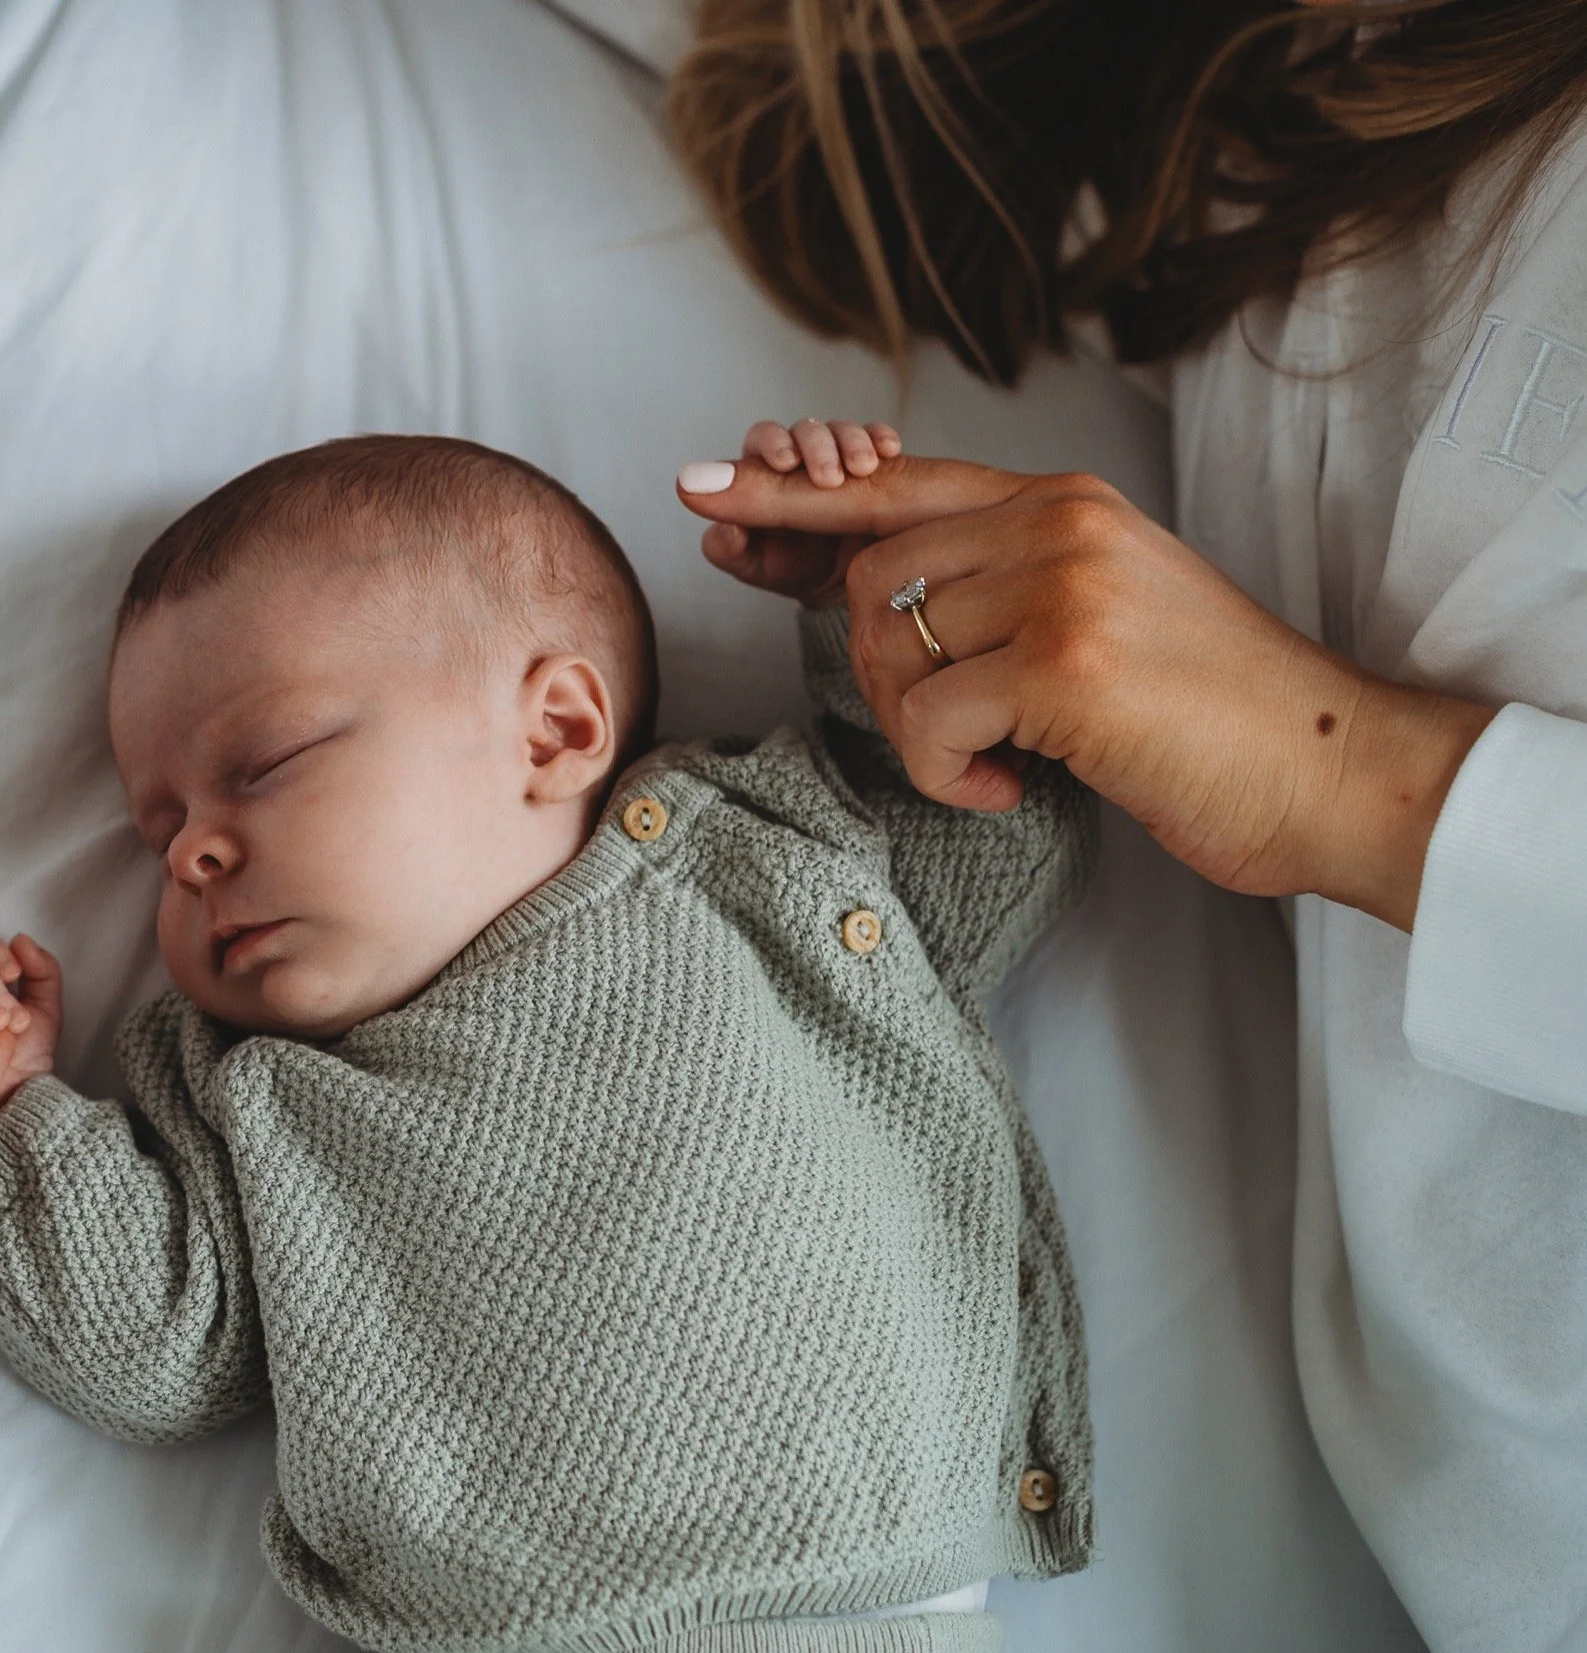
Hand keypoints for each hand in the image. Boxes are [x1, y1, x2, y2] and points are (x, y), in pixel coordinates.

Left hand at [676, 451, 1495, 929]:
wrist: (1329, 768)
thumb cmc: (1208, 715)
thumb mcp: (1100, 615)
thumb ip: (1002, 584)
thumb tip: (875, 596)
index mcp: (1061, 503)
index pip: (891, 484)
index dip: (789, 495)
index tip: (702, 490)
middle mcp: (1057, 523)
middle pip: (868, 576)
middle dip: (872, 671)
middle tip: (946, 732)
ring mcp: (1062, 585)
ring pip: (886, 645)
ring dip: (915, 730)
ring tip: (992, 759)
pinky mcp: (1064, 663)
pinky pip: (923, 720)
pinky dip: (947, 775)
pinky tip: (1011, 790)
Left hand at [679, 419, 899, 603]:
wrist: (850, 588)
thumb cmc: (796, 573)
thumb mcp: (763, 569)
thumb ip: (731, 550)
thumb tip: (721, 530)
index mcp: (762, 477)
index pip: (760, 442)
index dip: (771, 444)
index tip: (785, 461)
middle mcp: (799, 462)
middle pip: (801, 430)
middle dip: (814, 444)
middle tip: (829, 476)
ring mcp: (837, 459)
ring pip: (838, 431)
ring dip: (849, 442)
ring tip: (863, 469)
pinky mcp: (874, 463)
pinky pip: (875, 437)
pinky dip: (879, 438)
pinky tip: (888, 450)